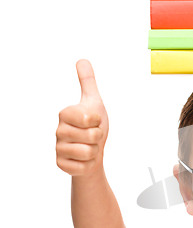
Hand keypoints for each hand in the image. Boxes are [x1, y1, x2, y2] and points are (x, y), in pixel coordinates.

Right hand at [56, 59, 108, 175]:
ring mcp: (59, 148)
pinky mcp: (62, 164)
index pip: (89, 118)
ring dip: (95, 151)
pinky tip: (84, 159)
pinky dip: (89, 164)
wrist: (92, 151)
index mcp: (66, 114)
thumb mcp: (94, 102)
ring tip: (89, 147)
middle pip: (92, 136)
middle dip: (99, 138)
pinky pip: (83, 167)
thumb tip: (82, 60)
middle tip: (93, 136)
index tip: (93, 121)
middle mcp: (59, 130)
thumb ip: (88, 82)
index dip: (98, 121)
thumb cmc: (93, 126)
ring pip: (89, 152)